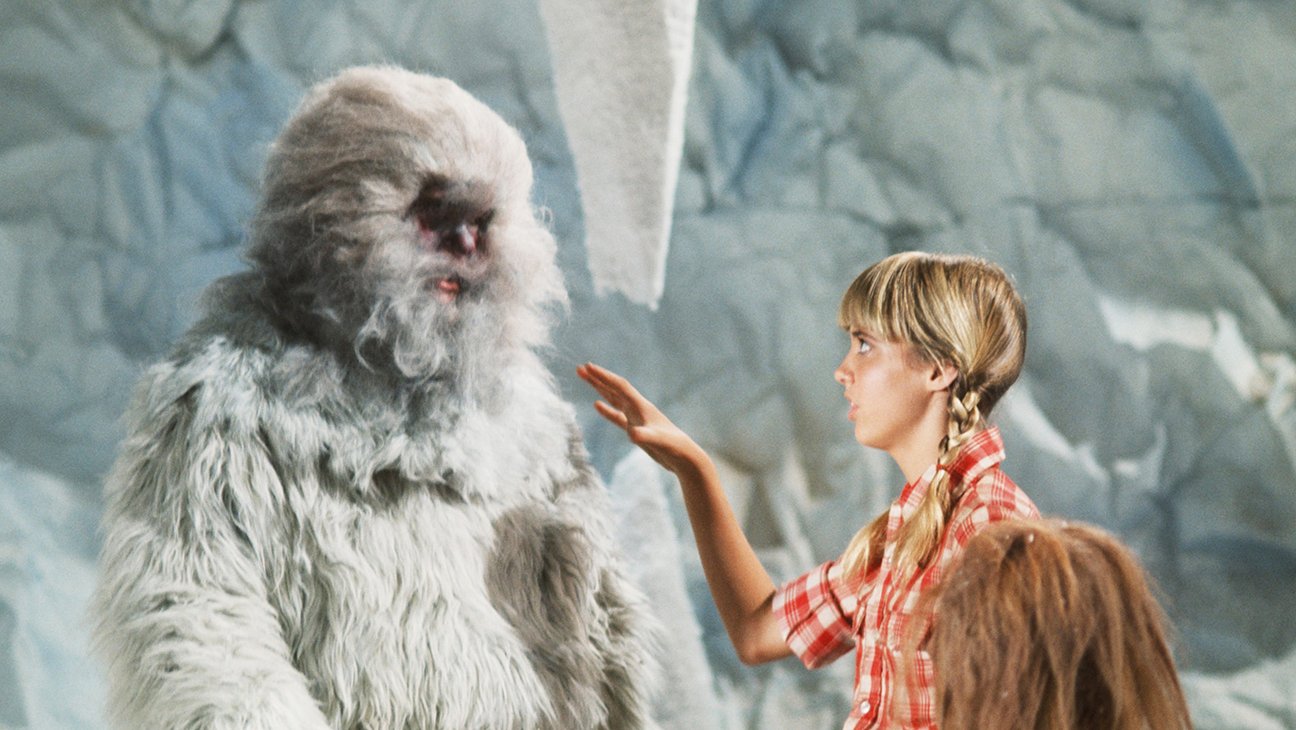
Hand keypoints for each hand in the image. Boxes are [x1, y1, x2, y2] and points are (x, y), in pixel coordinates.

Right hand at [576, 362, 709, 476]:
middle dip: (597, 378)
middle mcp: (638, 408)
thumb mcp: (657, 441)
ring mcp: (636, 418)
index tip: (588, 367)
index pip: (619, 386)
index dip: (604, 376)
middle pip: (614, 388)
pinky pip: (617, 416)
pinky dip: (607, 410)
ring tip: (586, 379)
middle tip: (580, 369)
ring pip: (614, 399)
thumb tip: (632, 434)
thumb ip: (645, 436)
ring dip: (600, 389)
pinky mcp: (635, 429)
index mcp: (641, 406)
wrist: (683, 456)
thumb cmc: (672, 447)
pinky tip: (597, 405)